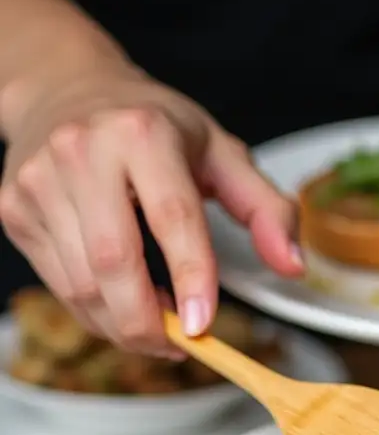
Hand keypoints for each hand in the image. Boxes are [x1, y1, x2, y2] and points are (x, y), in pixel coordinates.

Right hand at [0, 65, 301, 354]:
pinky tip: (123, 306)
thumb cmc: (155, 128)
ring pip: (81, 285)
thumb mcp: (224, 155)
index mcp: (143, 133)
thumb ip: (268, 211)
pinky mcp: (12, 206)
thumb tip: (293, 267)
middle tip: (182, 345)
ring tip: (159, 325)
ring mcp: (38, 180)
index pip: (172, 217)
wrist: (66, 89)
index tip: (204, 326)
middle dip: (149, 323)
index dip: (190, 278)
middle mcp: (82, 150)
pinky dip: (95, 314)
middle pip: (113, 262)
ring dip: (125, 326)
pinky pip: (58, 285)